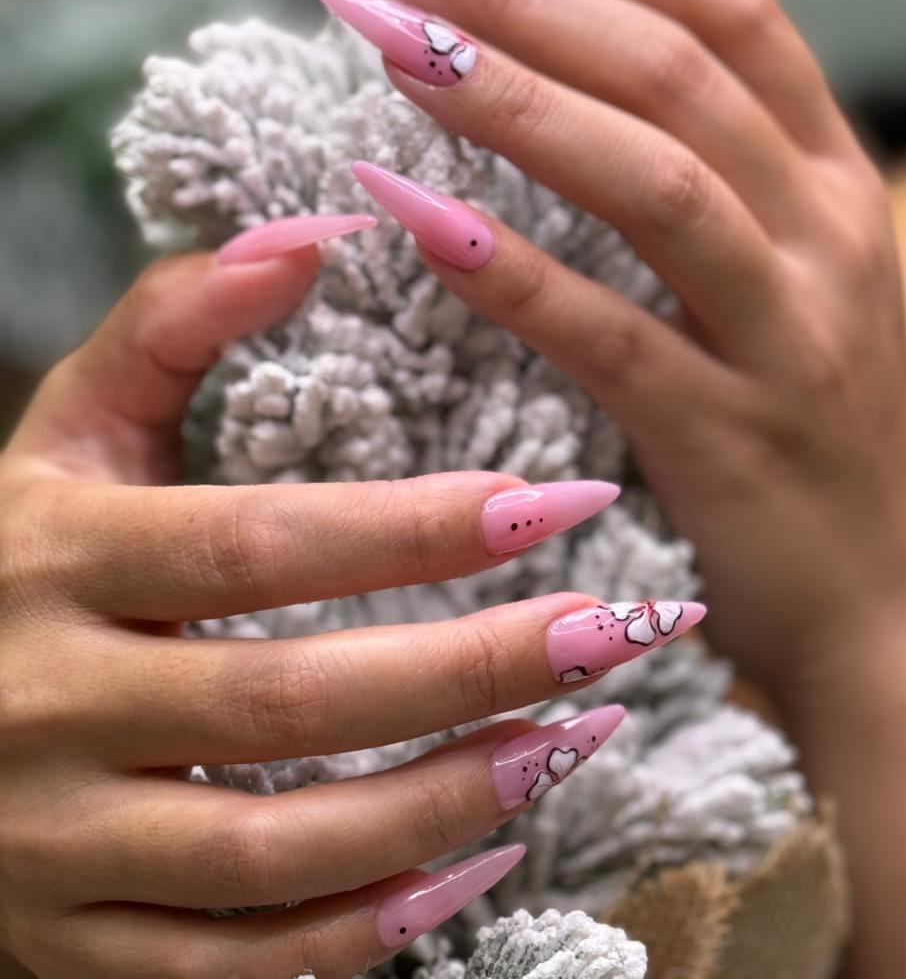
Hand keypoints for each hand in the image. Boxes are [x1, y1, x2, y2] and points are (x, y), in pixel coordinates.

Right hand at [0, 231, 695, 976]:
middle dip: (469, 669)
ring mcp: (53, 844)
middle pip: (286, 700)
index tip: (557, 504)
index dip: (413, 529)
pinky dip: (365, 929)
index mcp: (52, 556)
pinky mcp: (74, 945)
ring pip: (275, 853)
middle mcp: (45, 702)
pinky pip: (235, 965)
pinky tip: (476, 859)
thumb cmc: (20, 558)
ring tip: (573, 743)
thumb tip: (312, 234)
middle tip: (613, 633)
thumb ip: (175, 321)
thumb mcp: (72, 429)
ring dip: (444, 801)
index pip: (255, 543)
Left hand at [300, 0, 905, 701]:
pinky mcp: (730, 438)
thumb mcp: (784, 279)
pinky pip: (606, 331)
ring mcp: (786, 335)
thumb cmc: (807, 433)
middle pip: (672, 69)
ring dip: (514, 97)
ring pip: (652, 177)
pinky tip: (410, 209)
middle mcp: (820, 234)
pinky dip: (507, 264)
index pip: (729, 10)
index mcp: (827, 180)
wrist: (885, 612)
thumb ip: (702, 176)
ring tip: (387, 39)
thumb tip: (556, 76)